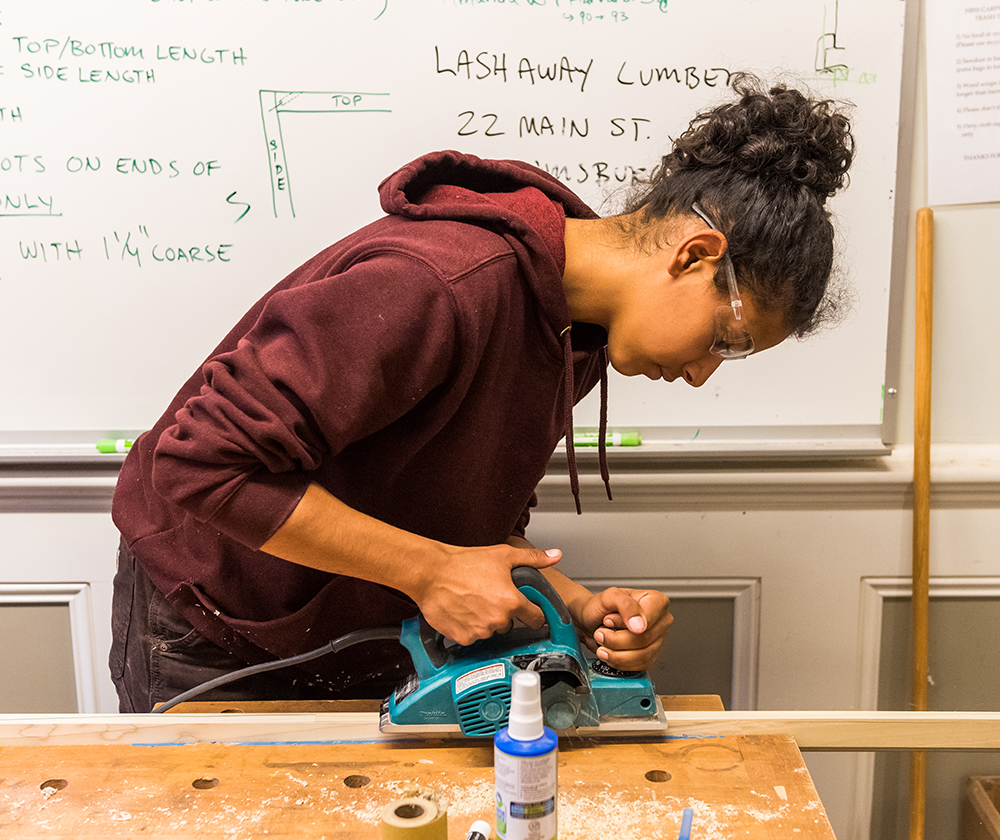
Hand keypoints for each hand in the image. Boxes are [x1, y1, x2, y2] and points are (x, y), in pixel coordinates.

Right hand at [409, 544, 561, 645]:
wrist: (432, 572)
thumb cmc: (463, 563)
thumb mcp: (503, 555)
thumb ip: (532, 559)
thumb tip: (555, 556)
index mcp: (511, 601)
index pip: (536, 618)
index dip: (533, 613)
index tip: (528, 610)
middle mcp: (498, 619)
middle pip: (510, 623)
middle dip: (504, 613)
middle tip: (490, 596)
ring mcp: (480, 631)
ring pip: (491, 631)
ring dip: (486, 620)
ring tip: (473, 601)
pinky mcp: (463, 637)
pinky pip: (473, 636)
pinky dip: (470, 627)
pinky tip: (463, 611)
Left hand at [576, 587, 671, 671]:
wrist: (591, 621)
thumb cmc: (601, 607)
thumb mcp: (609, 596)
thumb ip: (626, 605)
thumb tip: (639, 625)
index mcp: (657, 601)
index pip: (649, 619)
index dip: (625, 624)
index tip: (608, 622)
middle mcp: (661, 621)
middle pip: (644, 640)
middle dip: (616, 640)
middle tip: (600, 633)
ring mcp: (658, 640)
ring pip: (642, 656)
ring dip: (616, 654)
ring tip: (602, 645)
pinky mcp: (651, 656)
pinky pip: (640, 666)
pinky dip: (620, 662)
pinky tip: (610, 653)